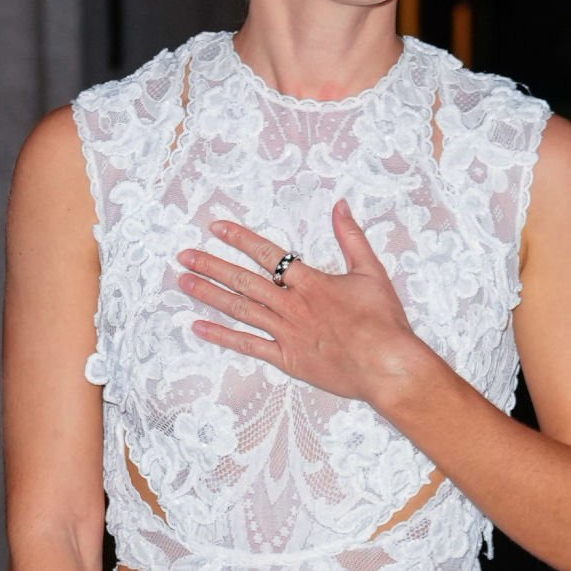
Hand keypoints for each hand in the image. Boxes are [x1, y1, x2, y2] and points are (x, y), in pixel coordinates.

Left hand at [174, 198, 426, 402]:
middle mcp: (292, 305)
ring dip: (210, 295)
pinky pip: (248, 346)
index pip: (267, 253)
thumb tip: (340, 205)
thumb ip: (351, 237)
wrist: (387, 366)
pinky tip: (200, 327)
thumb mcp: (371, 271)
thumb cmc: (384, 321)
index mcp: (311, 282)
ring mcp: (286, 333)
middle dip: (212, 265)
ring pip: (240, 309)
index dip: (239, 239)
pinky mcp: (287, 359)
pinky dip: (223, 337)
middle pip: (244, 281)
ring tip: (183, 283)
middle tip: (184, 255)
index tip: (215, 228)